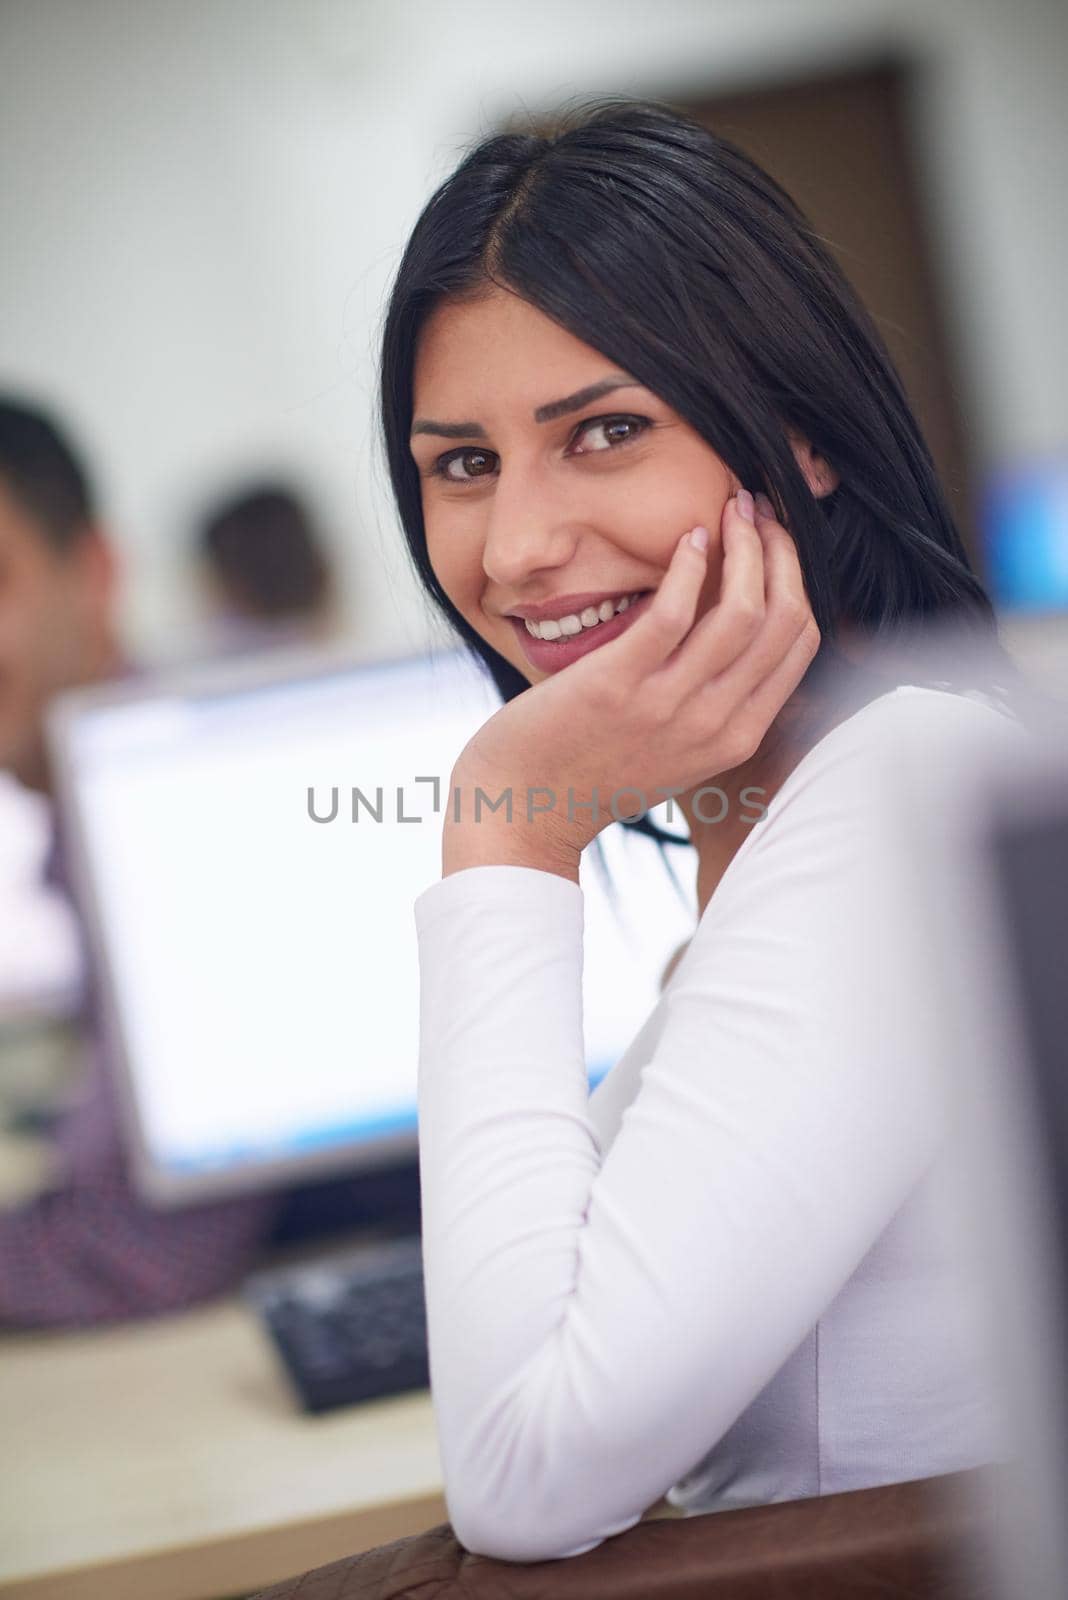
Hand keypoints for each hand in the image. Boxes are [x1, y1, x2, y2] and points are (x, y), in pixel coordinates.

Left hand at [446, 490, 820, 871]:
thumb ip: (714, 702)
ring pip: (742, 611)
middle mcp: (713, 724)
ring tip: (730, 508)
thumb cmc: (594, 769)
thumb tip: (737, 631)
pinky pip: (674, 612)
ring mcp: (667, 707)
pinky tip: (687, 537)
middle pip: (784, 620)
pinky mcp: (617, 686)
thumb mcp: (677, 748)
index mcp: (736, 737)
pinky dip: (690, 564)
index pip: (799, 644)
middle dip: (780, 551)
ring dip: (745, 546)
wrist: (525, 808)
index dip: (795, 578)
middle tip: (756, 509)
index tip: (775, 540)